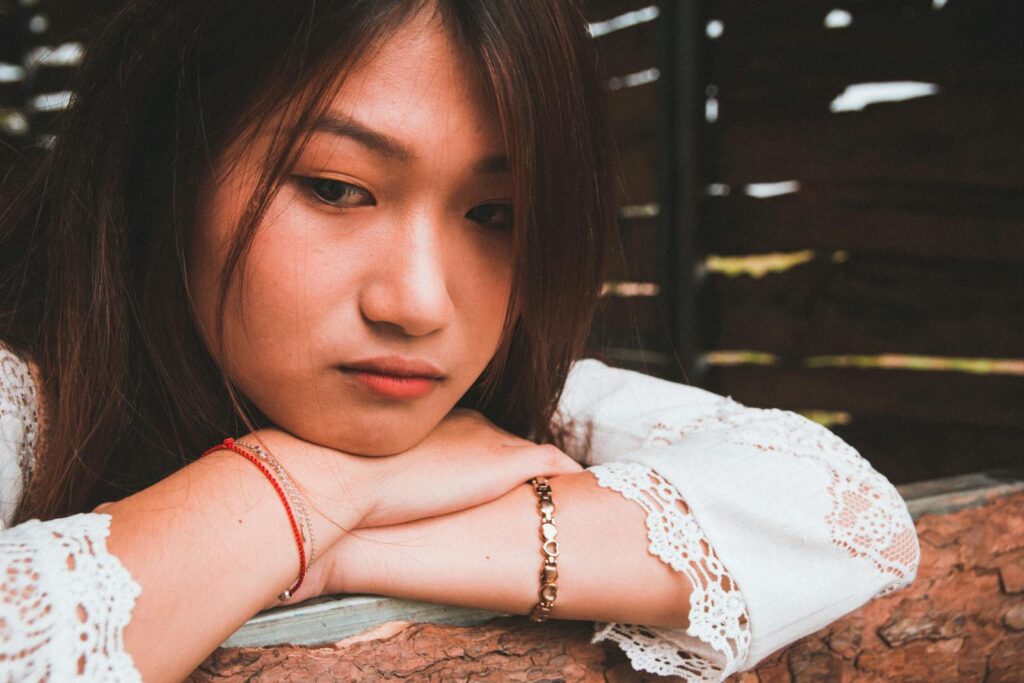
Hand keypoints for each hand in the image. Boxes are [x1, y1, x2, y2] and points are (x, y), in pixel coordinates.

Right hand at [347, 408, 582, 527]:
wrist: (350, 476)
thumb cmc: (347, 480)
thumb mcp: (370, 472)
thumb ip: (385, 476)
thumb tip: (366, 495)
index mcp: (441, 423)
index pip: (478, 437)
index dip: (485, 459)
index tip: (486, 479)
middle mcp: (471, 423)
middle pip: (508, 442)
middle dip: (517, 465)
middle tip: (532, 489)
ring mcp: (491, 441)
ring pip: (533, 452)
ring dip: (543, 474)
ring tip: (559, 495)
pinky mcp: (507, 462)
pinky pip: (554, 462)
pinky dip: (567, 473)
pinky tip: (579, 487)